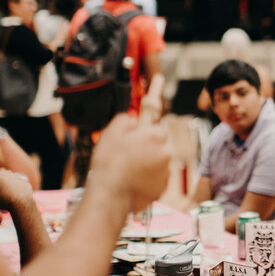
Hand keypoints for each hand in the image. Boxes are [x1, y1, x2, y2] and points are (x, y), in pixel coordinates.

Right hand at [0, 169, 33, 213]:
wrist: (21, 202)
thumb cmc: (4, 200)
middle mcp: (7, 173)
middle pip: (2, 173)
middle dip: (0, 179)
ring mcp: (17, 177)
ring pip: (11, 178)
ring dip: (8, 183)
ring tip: (7, 193)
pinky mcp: (24, 181)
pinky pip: (19, 183)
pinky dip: (17, 188)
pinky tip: (16, 195)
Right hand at [92, 79, 171, 211]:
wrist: (111, 197)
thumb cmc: (108, 164)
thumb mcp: (110, 134)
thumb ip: (124, 120)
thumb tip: (132, 120)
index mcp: (152, 133)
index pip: (152, 109)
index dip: (155, 91)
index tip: (160, 78)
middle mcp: (164, 149)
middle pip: (155, 138)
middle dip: (144, 142)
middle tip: (126, 153)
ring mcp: (166, 169)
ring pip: (156, 158)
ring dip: (145, 161)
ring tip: (126, 171)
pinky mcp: (164, 186)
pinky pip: (156, 176)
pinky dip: (147, 177)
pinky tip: (132, 181)